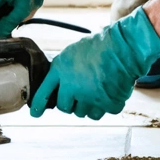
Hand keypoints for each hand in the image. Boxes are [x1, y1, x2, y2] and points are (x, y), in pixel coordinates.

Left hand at [30, 7, 159, 119]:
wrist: (123, 47)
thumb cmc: (100, 45)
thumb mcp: (72, 52)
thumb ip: (63, 70)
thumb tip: (60, 85)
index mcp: (61, 70)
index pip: (44, 91)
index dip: (38, 104)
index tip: (35, 113)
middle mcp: (72, 87)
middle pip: (65, 108)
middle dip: (71, 103)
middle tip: (81, 92)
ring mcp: (90, 98)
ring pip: (83, 113)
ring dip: (88, 105)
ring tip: (97, 89)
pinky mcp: (107, 105)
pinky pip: (102, 113)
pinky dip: (106, 105)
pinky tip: (110, 91)